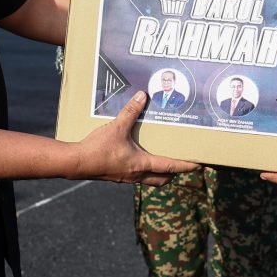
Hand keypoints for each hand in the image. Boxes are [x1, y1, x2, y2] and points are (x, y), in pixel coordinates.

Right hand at [74, 91, 197, 185]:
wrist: (77, 164)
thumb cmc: (98, 149)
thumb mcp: (116, 127)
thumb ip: (130, 112)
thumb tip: (142, 96)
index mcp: (142, 164)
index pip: (170, 166)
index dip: (186, 165)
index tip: (200, 164)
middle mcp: (137, 174)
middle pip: (163, 179)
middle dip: (175, 173)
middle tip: (184, 164)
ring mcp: (127, 177)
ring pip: (151, 179)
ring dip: (160, 173)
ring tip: (165, 161)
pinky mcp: (118, 176)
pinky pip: (137, 176)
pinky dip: (145, 170)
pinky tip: (139, 158)